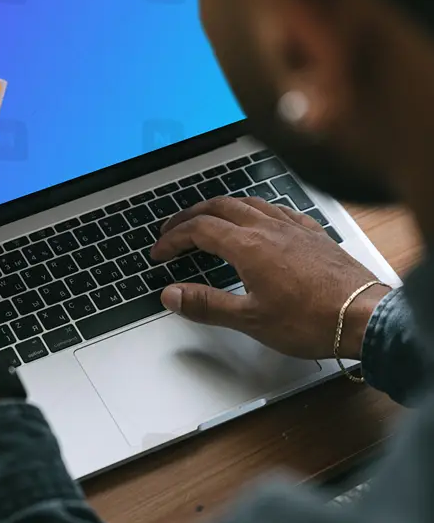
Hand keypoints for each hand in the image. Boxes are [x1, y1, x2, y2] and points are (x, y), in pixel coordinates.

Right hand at [151, 196, 389, 359]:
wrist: (363, 315)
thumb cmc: (313, 320)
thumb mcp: (250, 319)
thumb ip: (206, 304)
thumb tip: (173, 295)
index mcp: (249, 246)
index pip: (199, 230)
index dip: (174, 239)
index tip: (160, 252)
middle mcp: (269, 229)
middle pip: (219, 207)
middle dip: (190, 216)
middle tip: (173, 229)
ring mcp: (294, 228)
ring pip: (249, 202)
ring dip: (221, 208)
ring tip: (209, 219)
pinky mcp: (314, 234)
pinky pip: (279, 209)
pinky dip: (257, 210)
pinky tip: (261, 221)